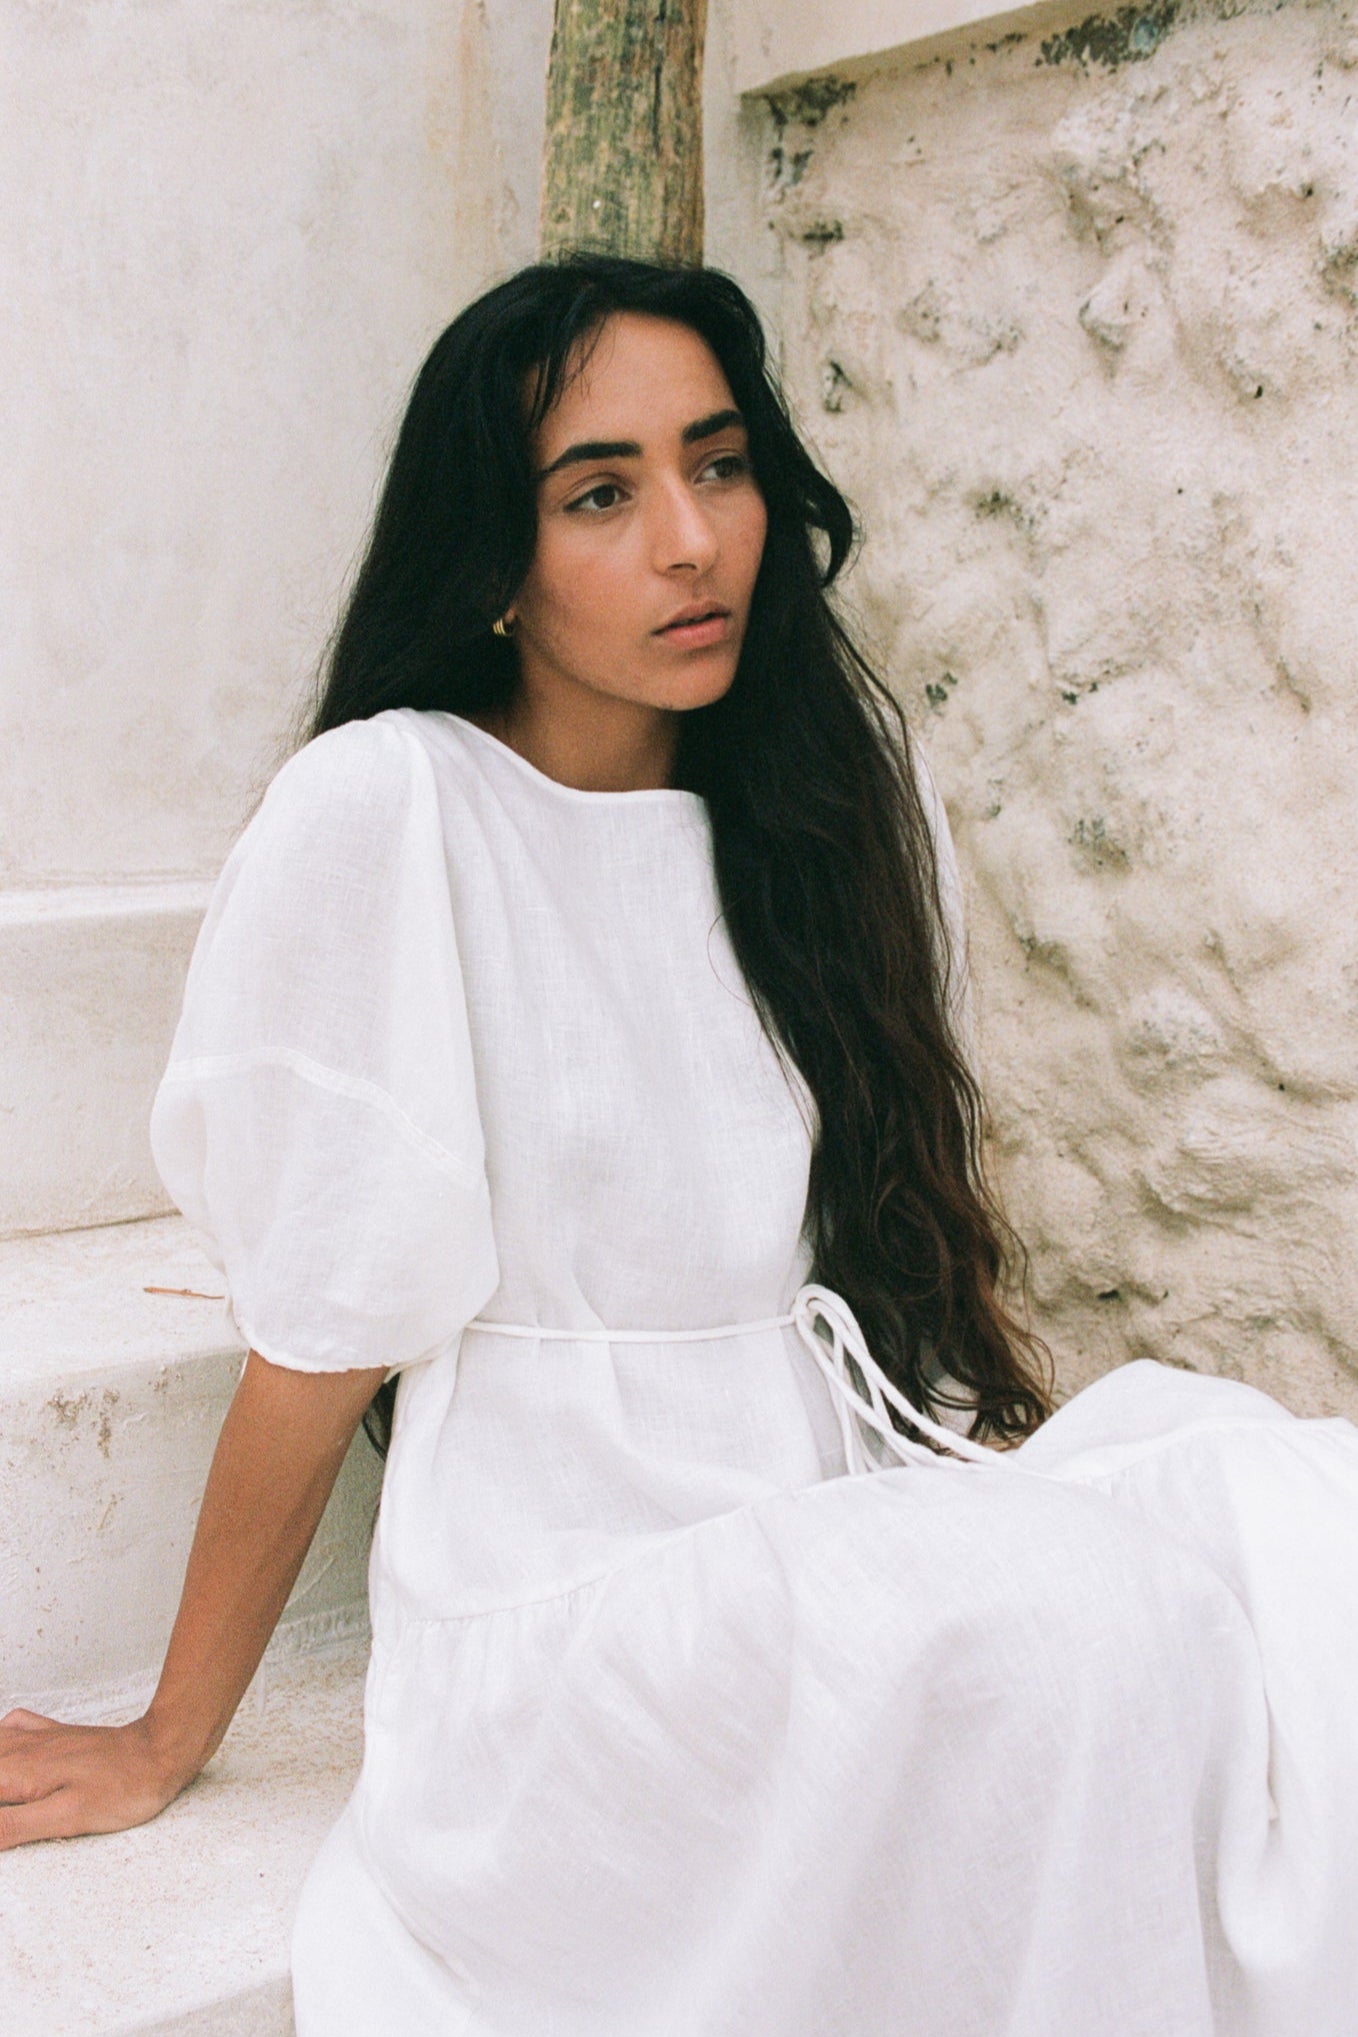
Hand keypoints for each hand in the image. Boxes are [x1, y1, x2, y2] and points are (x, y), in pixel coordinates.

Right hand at [0, 1708, 193, 1850]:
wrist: (160, 1752)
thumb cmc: (122, 1789)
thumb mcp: (65, 1819)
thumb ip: (11, 1826)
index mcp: (18, 1773)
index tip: (1, 1824)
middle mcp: (22, 1750)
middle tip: (6, 1812)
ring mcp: (38, 1739)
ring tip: (5, 1793)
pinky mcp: (55, 1735)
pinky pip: (12, 1728)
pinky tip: (2, 1749)